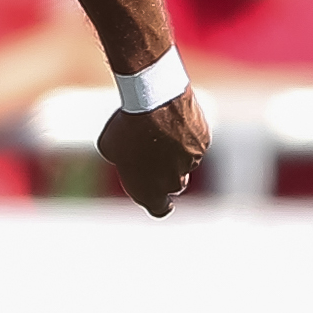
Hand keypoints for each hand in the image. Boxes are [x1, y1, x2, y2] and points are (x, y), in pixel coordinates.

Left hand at [96, 91, 207, 217]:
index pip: (159, 209)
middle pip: (173, 185)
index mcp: (149, 192)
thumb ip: (122, 161)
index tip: (159, 199)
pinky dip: (186, 135)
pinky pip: (194, 143)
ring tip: (158, 129)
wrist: (153, 102)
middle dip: (164, 174)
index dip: (158, 203)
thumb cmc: (126, 127)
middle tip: (151, 155)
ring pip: (185, 162)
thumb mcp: (110, 148)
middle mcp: (174, 182)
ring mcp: (191, 163)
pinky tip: (172, 119)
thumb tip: (127, 158)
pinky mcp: (203, 143)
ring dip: (175, 151)